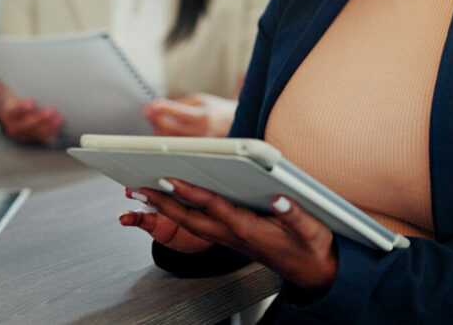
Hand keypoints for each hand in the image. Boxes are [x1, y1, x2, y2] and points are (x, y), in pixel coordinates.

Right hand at [0, 78, 63, 143]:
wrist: (10, 101)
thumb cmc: (17, 89)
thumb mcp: (15, 82)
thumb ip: (22, 77)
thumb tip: (34, 63)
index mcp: (7, 108)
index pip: (11, 110)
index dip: (20, 108)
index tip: (31, 102)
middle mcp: (12, 123)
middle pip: (23, 125)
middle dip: (38, 119)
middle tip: (50, 111)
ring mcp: (22, 132)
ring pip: (33, 133)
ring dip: (47, 127)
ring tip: (58, 118)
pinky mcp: (31, 135)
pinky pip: (41, 137)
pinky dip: (51, 132)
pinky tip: (58, 124)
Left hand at [129, 178, 338, 291]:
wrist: (313, 275)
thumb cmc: (312, 251)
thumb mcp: (312, 232)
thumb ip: (295, 215)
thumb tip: (281, 197)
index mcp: (250, 230)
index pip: (213, 207)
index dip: (191, 192)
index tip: (171, 178)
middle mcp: (234, 235)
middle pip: (190, 218)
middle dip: (163, 203)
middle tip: (139, 188)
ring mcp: (231, 238)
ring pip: (191, 223)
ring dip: (167, 208)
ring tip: (146, 193)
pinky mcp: (233, 237)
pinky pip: (200, 225)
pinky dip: (182, 212)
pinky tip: (174, 203)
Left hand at [142, 94, 236, 136]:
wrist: (231, 123)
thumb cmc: (214, 110)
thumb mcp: (198, 100)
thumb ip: (178, 103)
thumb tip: (156, 106)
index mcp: (203, 116)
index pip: (179, 112)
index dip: (163, 108)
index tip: (151, 106)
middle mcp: (200, 132)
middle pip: (170, 128)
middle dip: (156, 119)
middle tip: (149, 111)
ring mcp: (197, 143)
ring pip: (169, 139)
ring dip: (158, 128)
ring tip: (155, 119)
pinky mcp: (194, 151)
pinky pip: (173, 145)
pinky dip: (165, 137)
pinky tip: (162, 130)